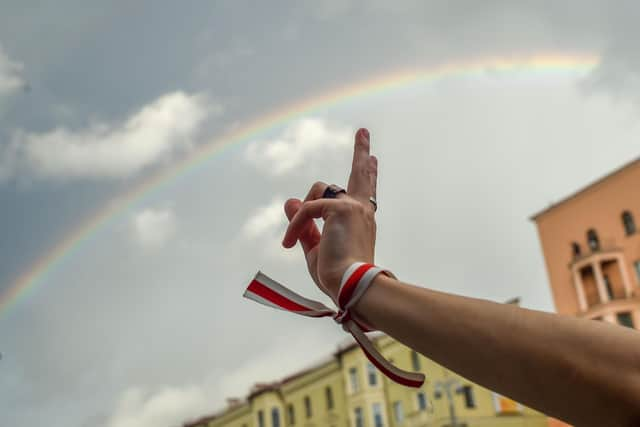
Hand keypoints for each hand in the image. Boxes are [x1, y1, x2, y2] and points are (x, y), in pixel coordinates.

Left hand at [282, 128, 378, 300]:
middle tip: (363, 132)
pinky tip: (290, 243)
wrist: (350, 286)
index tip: (373, 160)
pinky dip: (295, 226)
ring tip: (293, 242)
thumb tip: (289, 200)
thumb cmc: (337, 275)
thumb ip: (304, 224)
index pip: (364, 193)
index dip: (368, 176)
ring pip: (319, 189)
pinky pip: (307, 209)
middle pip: (361, 174)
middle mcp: (361, 211)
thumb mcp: (315, 249)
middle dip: (361, 152)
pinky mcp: (341, 208)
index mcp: (361, 221)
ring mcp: (353, 207)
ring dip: (301, 213)